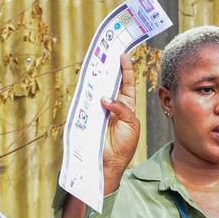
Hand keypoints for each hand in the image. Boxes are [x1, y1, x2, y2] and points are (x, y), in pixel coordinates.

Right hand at [101, 55, 140, 193]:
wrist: (109, 163)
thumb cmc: (124, 147)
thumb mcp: (131, 125)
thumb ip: (121, 110)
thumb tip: (105, 98)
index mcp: (127, 107)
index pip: (127, 84)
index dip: (126, 70)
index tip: (124, 56)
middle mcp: (113, 106)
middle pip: (111, 83)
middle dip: (110, 69)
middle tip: (107, 54)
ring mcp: (100, 110)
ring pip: (99, 90)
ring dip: (98, 79)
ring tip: (98, 66)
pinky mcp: (89, 116)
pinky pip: (88, 102)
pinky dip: (89, 94)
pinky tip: (91, 87)